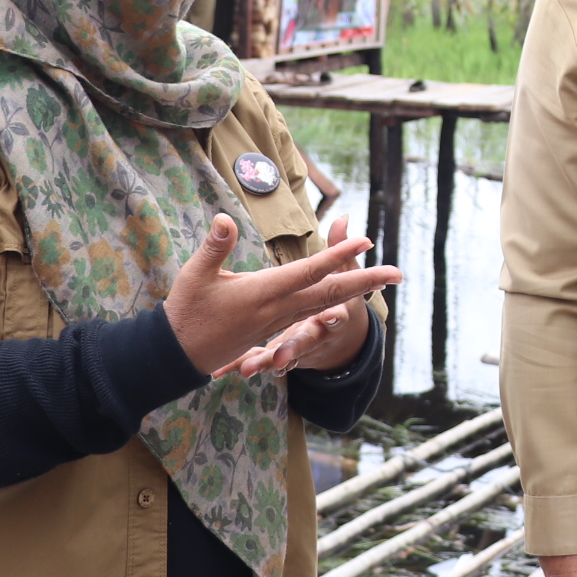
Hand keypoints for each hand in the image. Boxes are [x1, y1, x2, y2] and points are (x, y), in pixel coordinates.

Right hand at [162, 213, 400, 378]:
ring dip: (354, 293)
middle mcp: (278, 309)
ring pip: (324, 306)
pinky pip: (310, 316)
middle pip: (330, 293)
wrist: (177, 358)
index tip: (367, 242)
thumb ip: (214, 247)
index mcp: (263, 293)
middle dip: (366, 281)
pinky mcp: (273, 329)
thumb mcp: (195, 277)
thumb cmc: (185, 313)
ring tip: (380, 282)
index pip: (310, 271)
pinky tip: (345, 302)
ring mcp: (278, 322)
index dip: (339, 256)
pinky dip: (332, 307)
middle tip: (399, 273)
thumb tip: (224, 218)